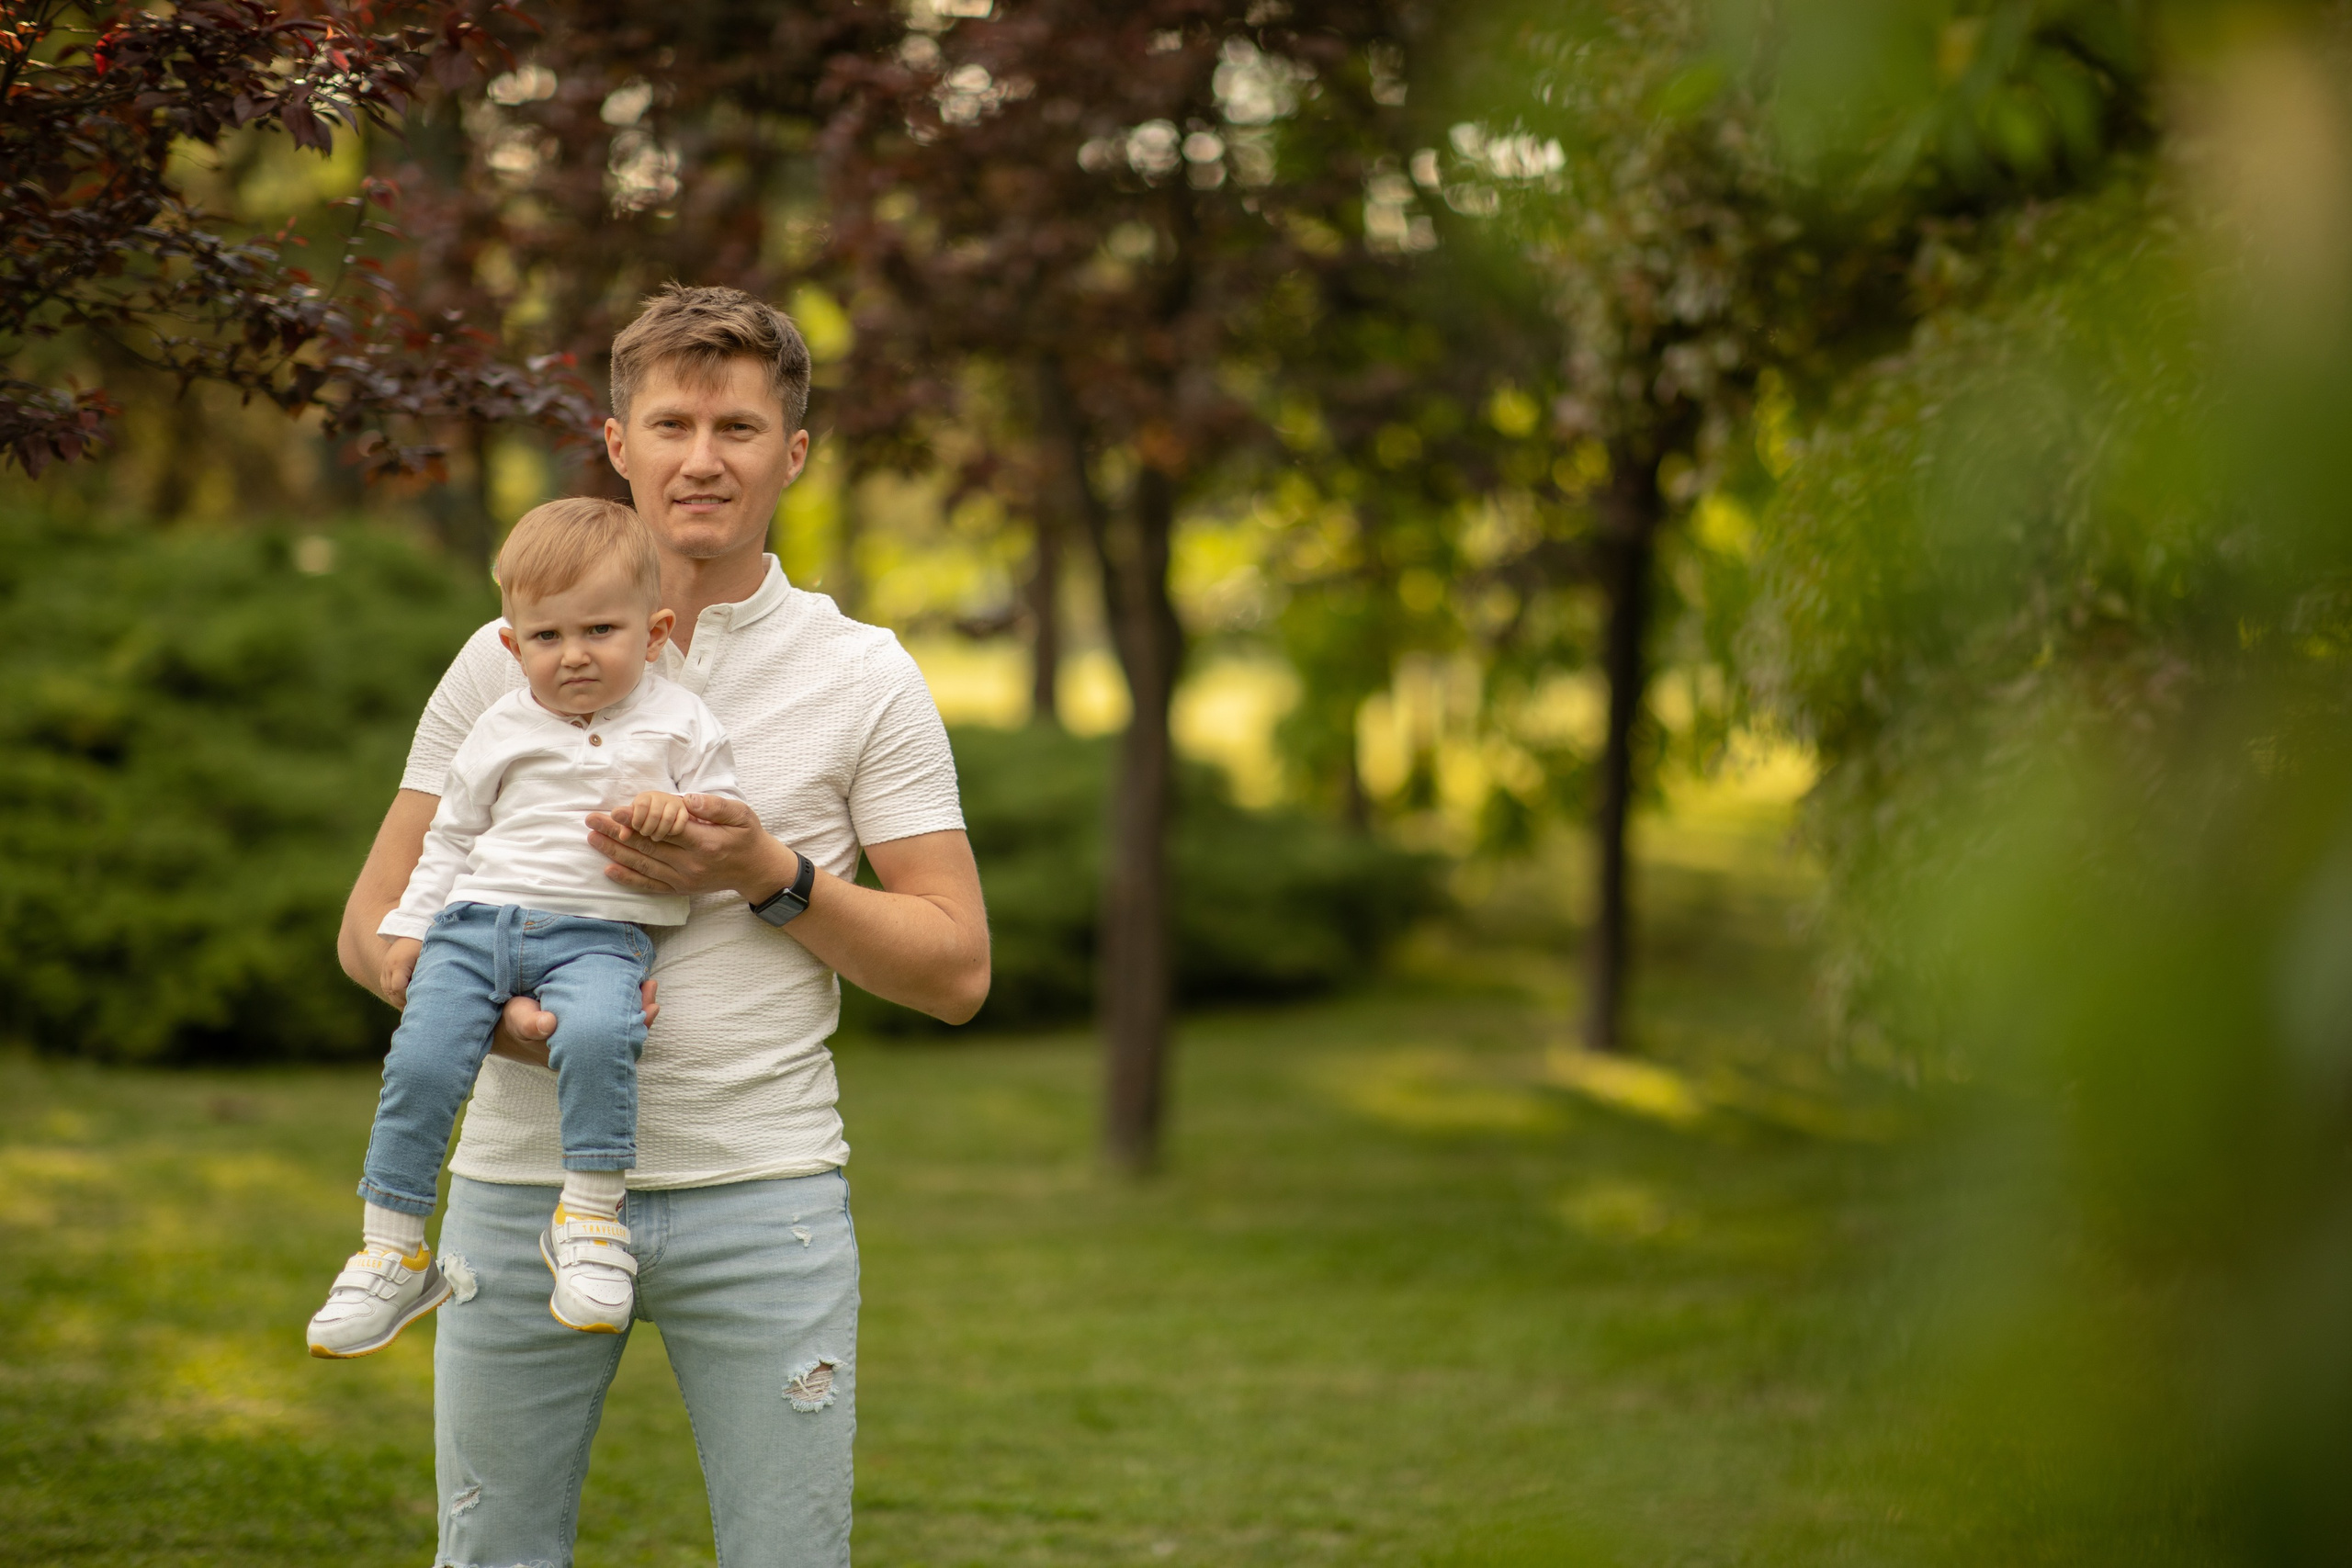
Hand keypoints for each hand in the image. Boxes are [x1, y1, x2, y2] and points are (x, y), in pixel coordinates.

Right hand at [381, 938, 422, 1008]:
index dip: (408, 996)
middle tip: (418, 1007)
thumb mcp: (427, 957)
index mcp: (399, 963)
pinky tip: (404, 1000)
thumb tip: (427, 992)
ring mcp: (385, 967)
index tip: (420, 998)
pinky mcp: (385, 969)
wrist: (413, 929)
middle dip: (403, 1001)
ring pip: (387, 990)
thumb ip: (424, 974)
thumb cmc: (424, 943)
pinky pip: (386, 986)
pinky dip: (394, 994)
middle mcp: (388, 966)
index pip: (398, 988)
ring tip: (411, 1006)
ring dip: (398, 999)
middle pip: (391, 991)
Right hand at [487, 979, 659, 1067]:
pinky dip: (625, 1004)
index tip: (648, 1008)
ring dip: (636, 1007)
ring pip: (620, 1027)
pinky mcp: (586, 1026)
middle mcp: (586, 1051)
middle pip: (622, 1036)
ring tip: (649, 985)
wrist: (505, 1024)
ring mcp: (587, 1040)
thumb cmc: (512, 1021)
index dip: (633, 1028)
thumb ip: (529, 1023)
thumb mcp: (517, 1019)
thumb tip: (549, 1024)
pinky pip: (612, 1019)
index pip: (614, 1045)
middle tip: (651, 989)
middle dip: (641, 1014)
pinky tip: (636, 986)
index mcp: (574, 1053)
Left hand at [586, 793, 792, 902]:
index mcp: (705, 843)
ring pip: (643, 865)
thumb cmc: (747, 837)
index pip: (664, 830)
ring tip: (593, 838)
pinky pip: (649, 885)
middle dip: (616, 833)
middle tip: (592, 820)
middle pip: (647, 847)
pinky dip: (628, 879)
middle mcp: (691, 864)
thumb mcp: (741, 814)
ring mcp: (684, 879)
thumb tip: (688, 799)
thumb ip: (715, 806)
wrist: (755, 870)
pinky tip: (609, 870)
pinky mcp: (680, 889)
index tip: (615, 811)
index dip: (638, 821)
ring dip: (615, 852)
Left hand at [626, 790, 693, 841]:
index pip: (641, 805)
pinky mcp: (684, 812)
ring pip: (667, 819)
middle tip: (645, 834)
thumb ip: (627, 826)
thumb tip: (622, 836)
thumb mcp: (635, 819)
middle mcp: (661, 797)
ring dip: (659, 832)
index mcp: (645, 797)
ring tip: (655, 837)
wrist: (666, 810)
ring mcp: (674, 803)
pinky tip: (667, 834)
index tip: (636, 827)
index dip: (638, 819)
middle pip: (654, 814)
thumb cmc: (645, 816)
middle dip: (648, 829)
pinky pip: (680, 823)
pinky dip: (673, 831)